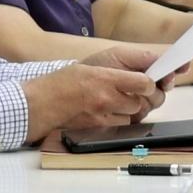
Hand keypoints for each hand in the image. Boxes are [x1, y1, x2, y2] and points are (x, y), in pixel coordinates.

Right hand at [27, 61, 164, 142]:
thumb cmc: (65, 81)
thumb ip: (120, 68)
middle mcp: (105, 97)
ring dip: (133, 109)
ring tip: (121, 100)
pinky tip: (112, 111)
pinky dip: (122, 118)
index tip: (148, 82)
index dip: (150, 84)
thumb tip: (145, 71)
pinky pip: (122, 125)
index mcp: (104, 77)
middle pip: (142, 102)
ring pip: (134, 115)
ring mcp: (102, 115)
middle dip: (144, 97)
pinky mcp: (99, 127)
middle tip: (140, 92)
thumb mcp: (92, 65)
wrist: (42, 102)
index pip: (143, 83)